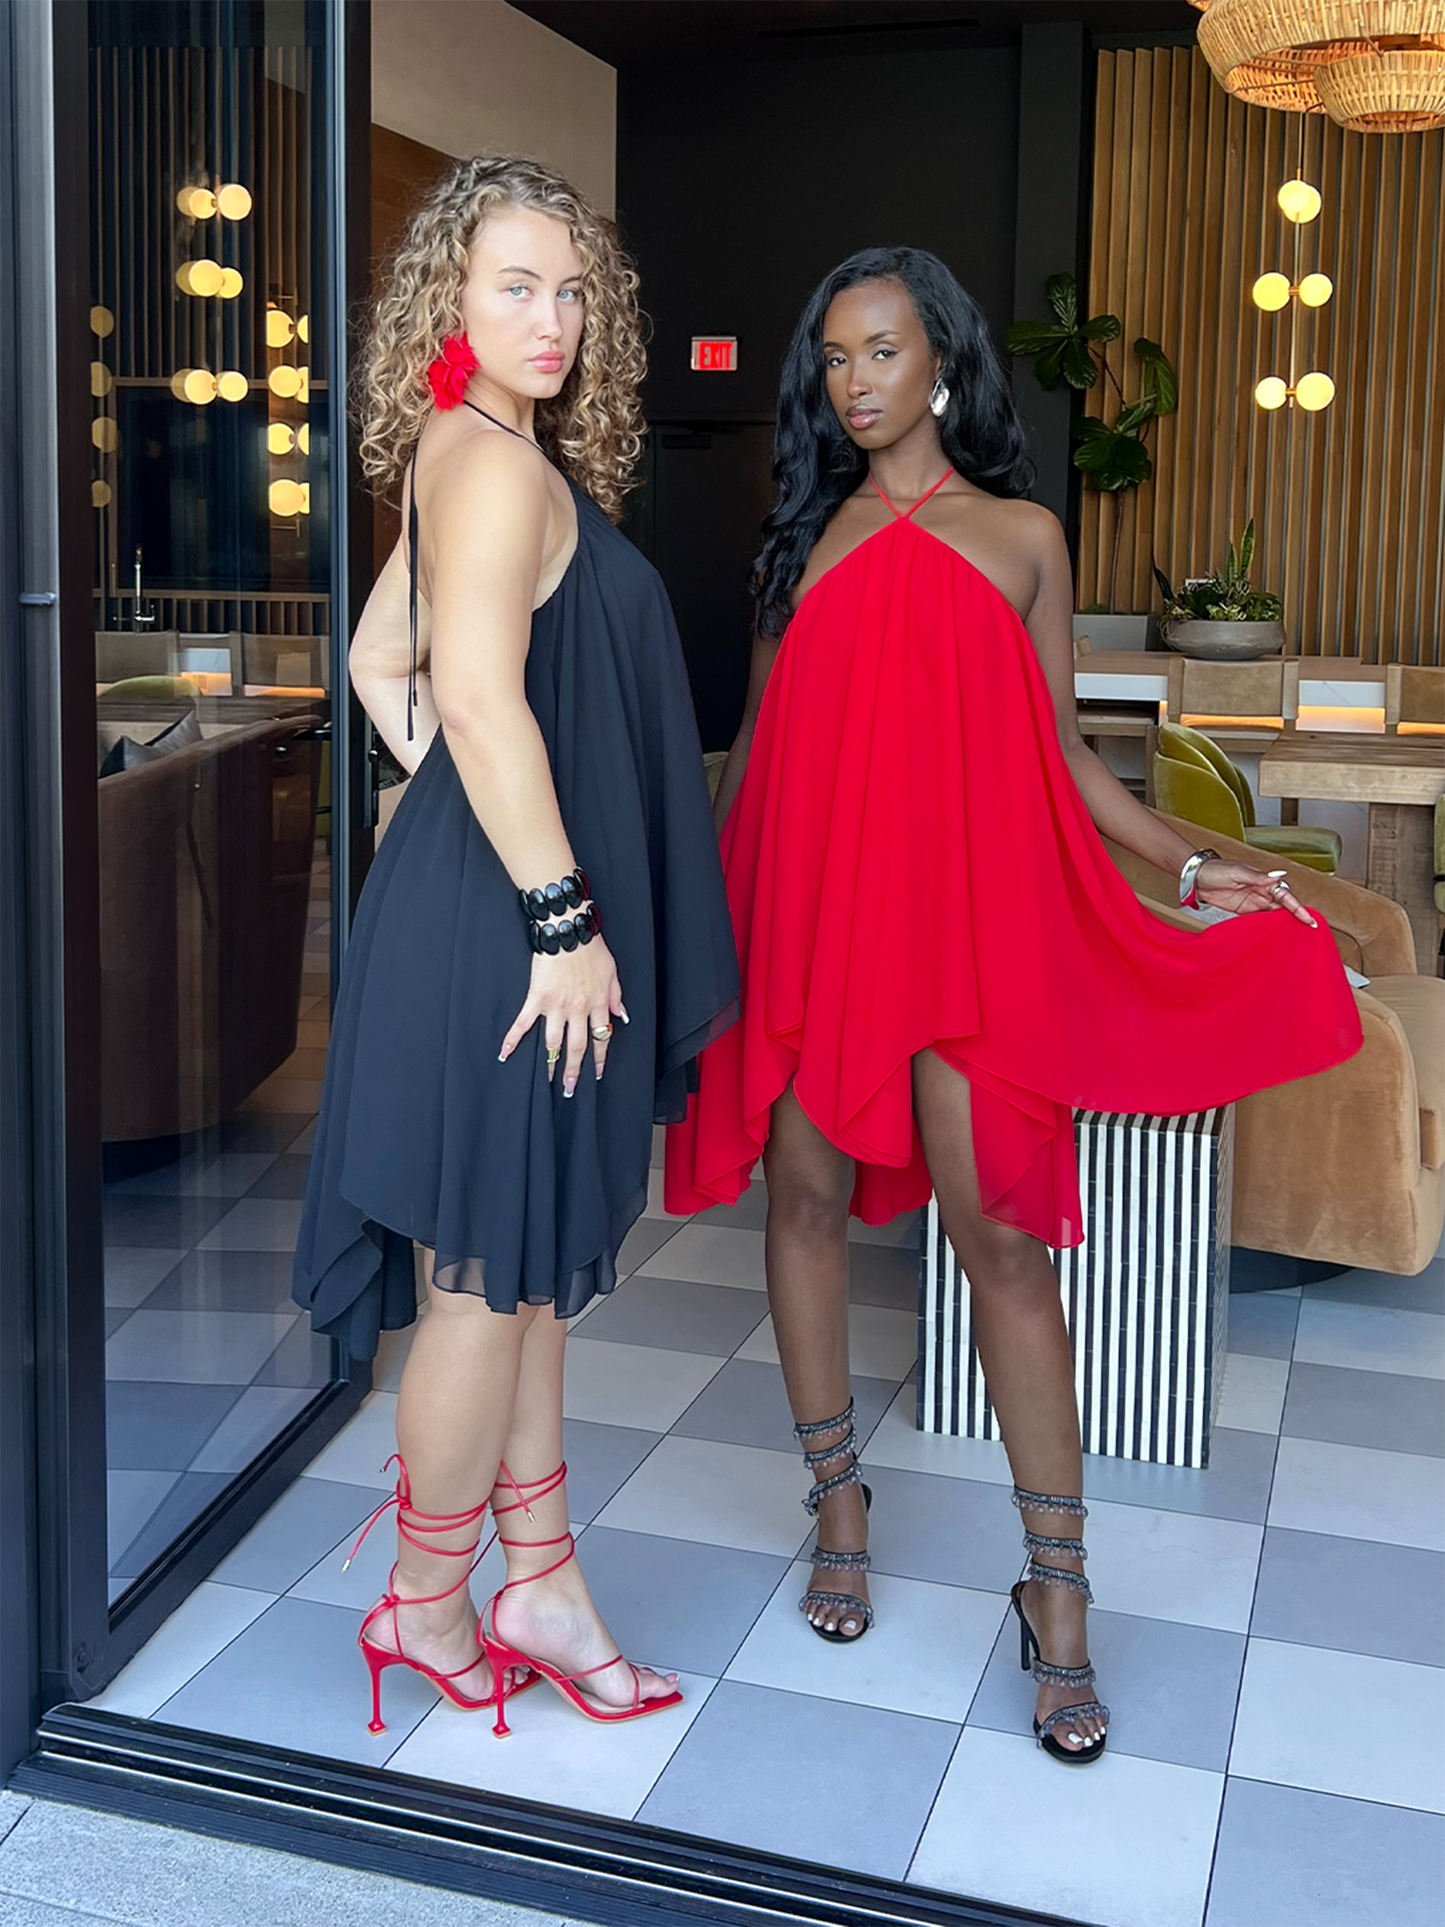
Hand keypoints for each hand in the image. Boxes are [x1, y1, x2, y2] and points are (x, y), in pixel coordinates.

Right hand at [498, 932, 626, 1095]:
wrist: (568, 931)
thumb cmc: (590, 947)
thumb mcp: (612, 971)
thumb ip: (617, 995)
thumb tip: (622, 1016)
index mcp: (598, 1003)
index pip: (602, 1037)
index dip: (600, 1057)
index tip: (598, 1072)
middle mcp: (579, 1009)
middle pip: (578, 1047)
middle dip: (575, 1070)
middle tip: (570, 1089)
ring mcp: (557, 1006)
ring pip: (554, 1042)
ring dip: (552, 1064)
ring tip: (548, 1081)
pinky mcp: (537, 999)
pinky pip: (524, 1023)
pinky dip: (513, 1039)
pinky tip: (505, 1054)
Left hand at [1196, 860, 1317, 927]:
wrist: (1196, 878)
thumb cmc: (1217, 870)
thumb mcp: (1238, 872)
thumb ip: (1258, 877)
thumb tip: (1278, 877)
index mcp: (1264, 881)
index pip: (1286, 896)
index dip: (1298, 908)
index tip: (1308, 919)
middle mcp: (1261, 892)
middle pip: (1283, 907)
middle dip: (1295, 918)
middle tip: (1305, 932)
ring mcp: (1253, 902)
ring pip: (1273, 915)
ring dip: (1282, 924)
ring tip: (1292, 936)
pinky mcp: (1243, 911)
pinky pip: (1258, 920)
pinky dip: (1266, 927)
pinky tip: (1272, 935)